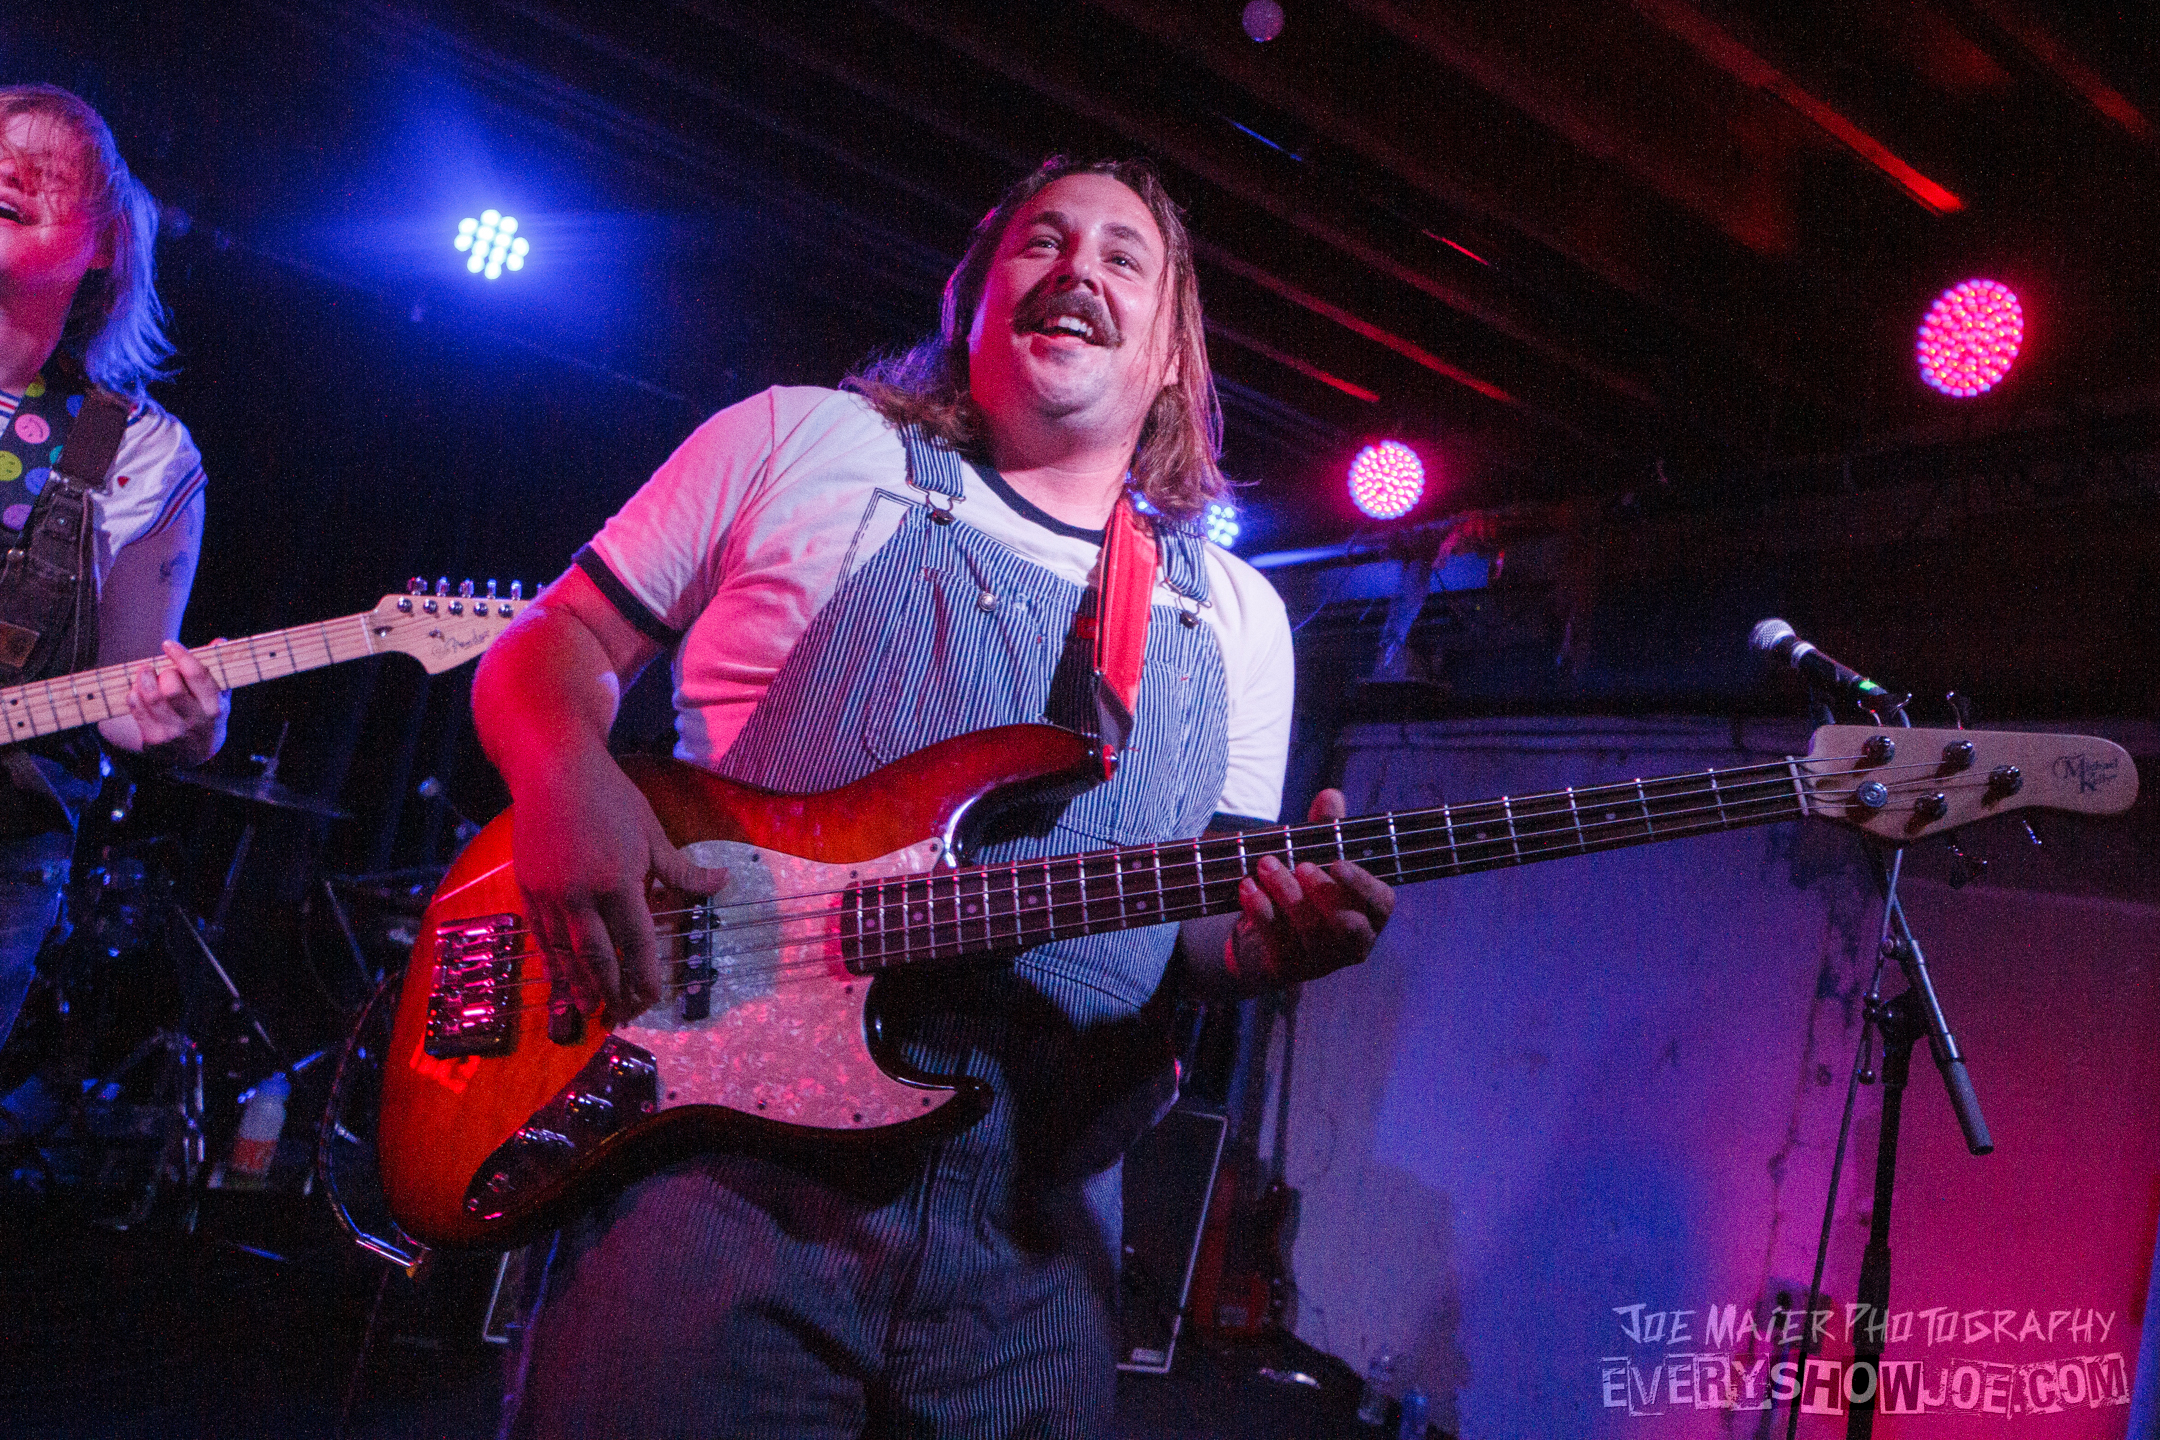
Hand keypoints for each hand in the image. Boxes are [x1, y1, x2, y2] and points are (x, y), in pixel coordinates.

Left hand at [126, 639, 228, 766]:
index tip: (168, 645)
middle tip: (162, 671)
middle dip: (164, 673)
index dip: (181, 656)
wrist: (195, 754)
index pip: (198, 676)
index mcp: (216, 707)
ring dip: (144, 679)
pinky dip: (134, 694)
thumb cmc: (206, 714)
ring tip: (144, 672)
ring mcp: (174, 733)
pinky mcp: (154, 740)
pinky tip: (138, 691)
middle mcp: (196, 722)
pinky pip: (137, 709)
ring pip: (151, 698)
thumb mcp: (218, 696)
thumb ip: (217, 669)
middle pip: (172, 688)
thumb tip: (220, 641)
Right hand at [511, 751, 726, 1023]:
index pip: (635, 941)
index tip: (652, 998)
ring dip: (578, 985)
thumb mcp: (653, 832)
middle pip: (597, 956)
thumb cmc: (611, 798)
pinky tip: (561, 977)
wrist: (553, 770)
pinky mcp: (527, 888)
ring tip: (590, 1010)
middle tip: (622, 1016)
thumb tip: (722, 884)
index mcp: (618, 881)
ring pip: (563, 952)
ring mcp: (549, 893)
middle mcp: (580, 894)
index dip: (644, 975)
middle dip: (611, 990)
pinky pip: (539, 935)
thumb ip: (683, 870)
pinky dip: (551, 961)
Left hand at [1228, 788, 1394, 986]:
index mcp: (1369, 913)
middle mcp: (1352, 942)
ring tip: (1265, 865)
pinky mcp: (1288, 970)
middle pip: (1348, 925)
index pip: (1381, 903)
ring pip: (1310, 932)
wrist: (1257, 937)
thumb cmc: (1299, 890)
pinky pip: (1277, 943)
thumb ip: (1324, 829)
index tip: (1336, 863)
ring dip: (1286, 894)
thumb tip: (1331, 795)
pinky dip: (1261, 911)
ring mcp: (1321, 961)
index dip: (1362, 884)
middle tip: (1299, 864)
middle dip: (1323, 892)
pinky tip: (1247, 887)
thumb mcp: (1311, 855)